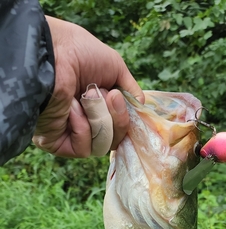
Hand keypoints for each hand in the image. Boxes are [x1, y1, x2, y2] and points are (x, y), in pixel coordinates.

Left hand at [33, 17, 143, 156]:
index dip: (127, 122)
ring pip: (101, 146)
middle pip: (115, 140)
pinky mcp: (56, 143)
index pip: (120, 129)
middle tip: (109, 95)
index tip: (134, 109)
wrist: (54, 53)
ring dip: (100, 119)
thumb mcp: (115, 68)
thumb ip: (130, 91)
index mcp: (96, 107)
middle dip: (118, 119)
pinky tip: (72, 108)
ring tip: (87, 96)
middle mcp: (84, 122)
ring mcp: (70, 134)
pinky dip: (82, 127)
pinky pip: (83, 148)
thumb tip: (141, 107)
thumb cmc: (80, 54)